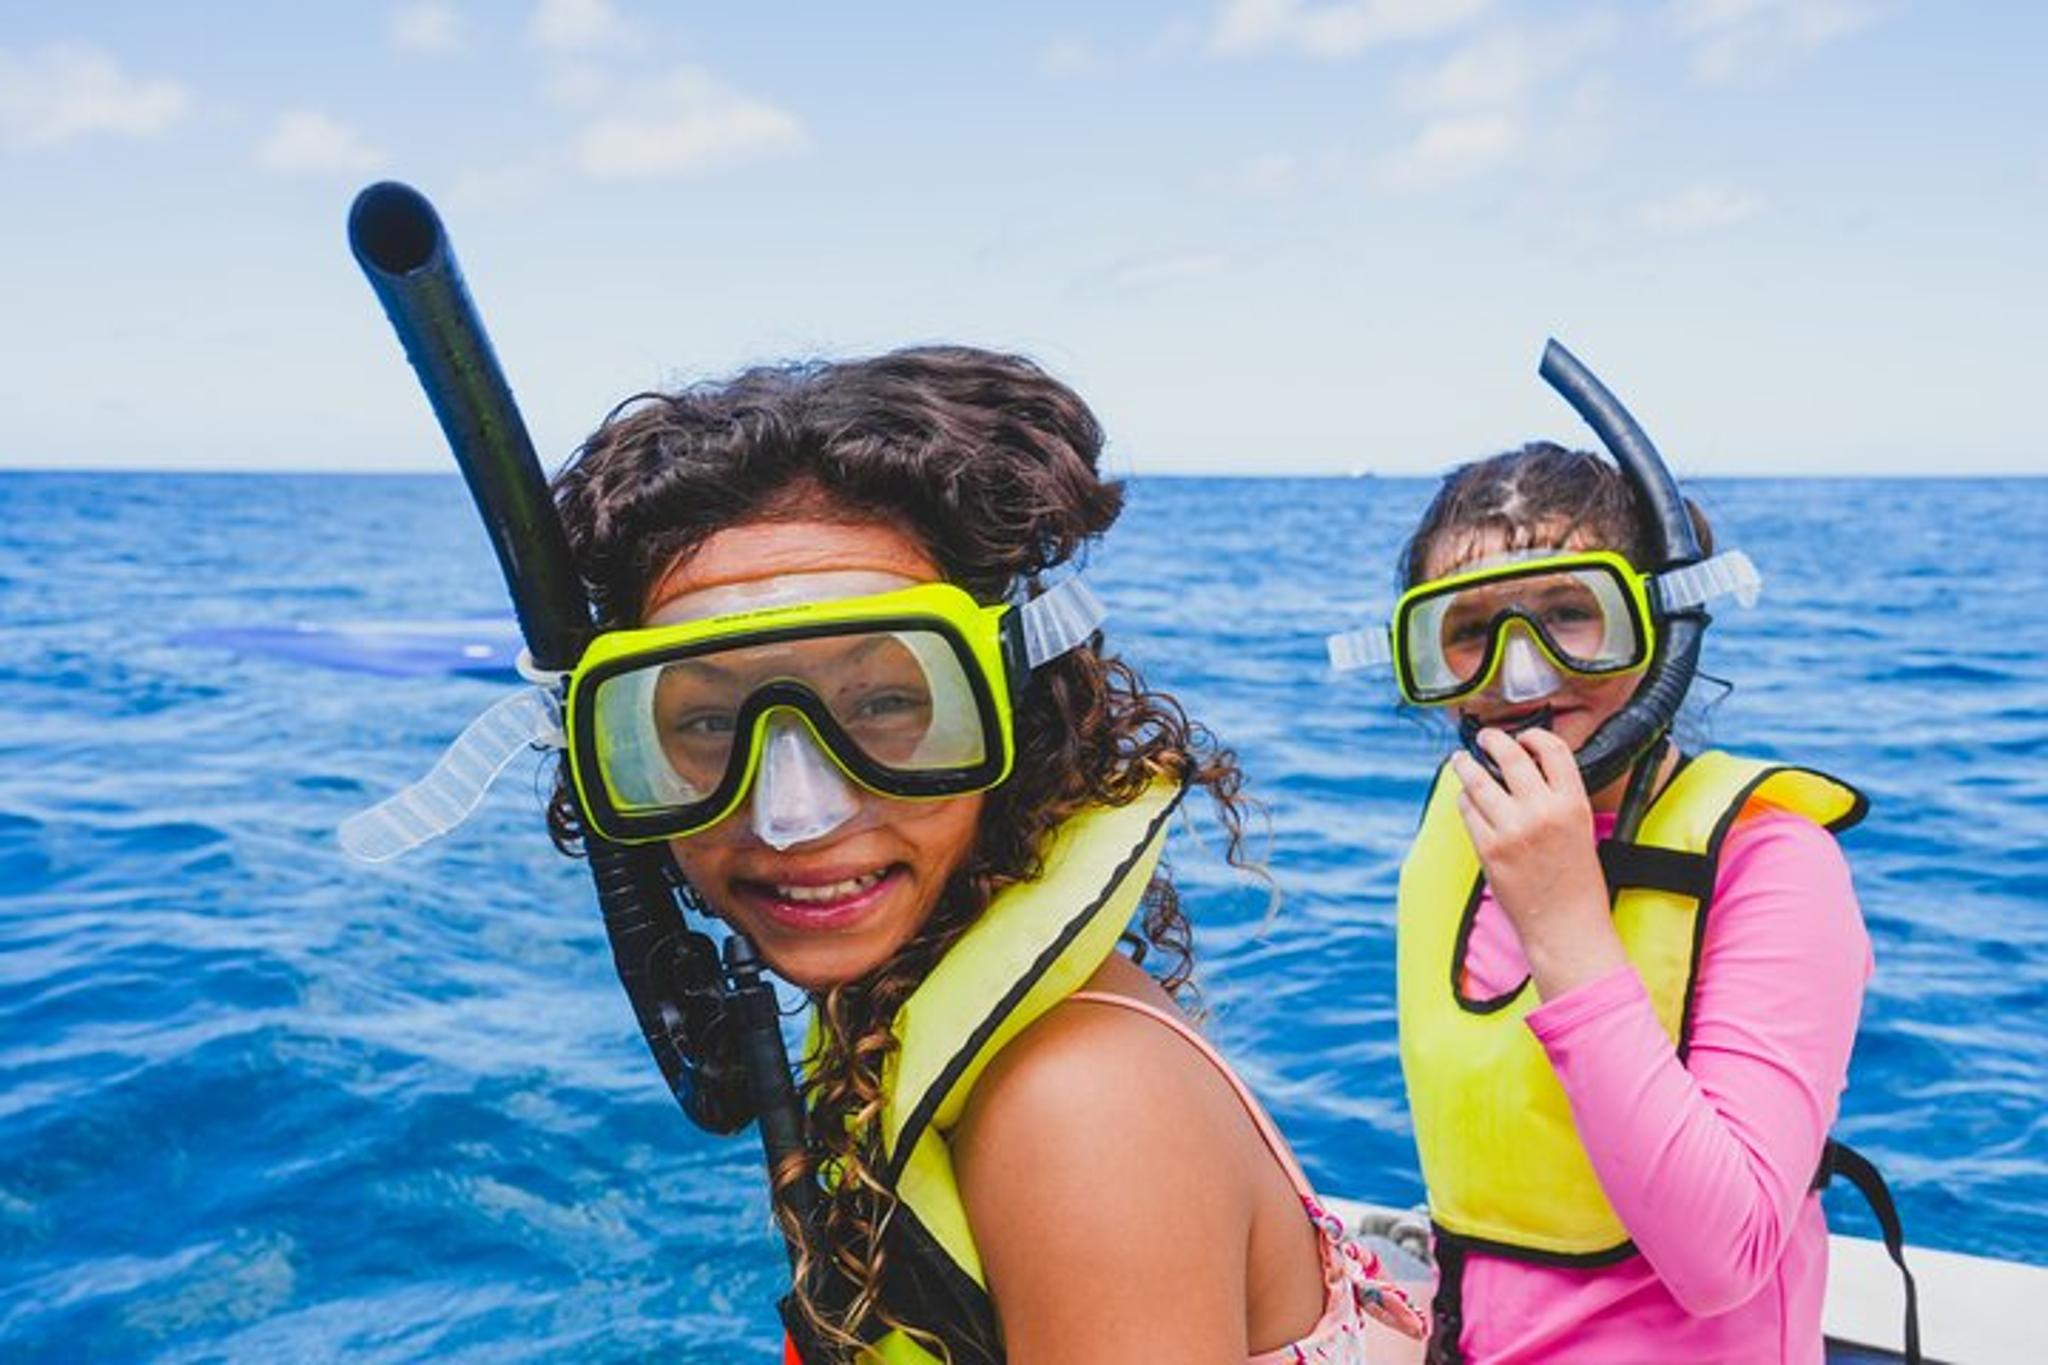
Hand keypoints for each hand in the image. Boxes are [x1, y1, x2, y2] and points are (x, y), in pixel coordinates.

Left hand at [1449, 727, 1625, 1000]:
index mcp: (1573, 803)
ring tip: (1460, 760)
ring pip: (1478, 780)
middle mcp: (1543, 811)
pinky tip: (1466, 799)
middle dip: (1492, 740)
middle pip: (1510, 755)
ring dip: (1466, 765)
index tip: (1523, 736)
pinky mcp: (1488, 848)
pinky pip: (1467, 810)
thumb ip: (1558, 796)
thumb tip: (1526, 766)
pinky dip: (1464, 800)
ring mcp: (1512, 829)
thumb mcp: (1582, 827)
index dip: (1534, 736)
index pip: (1553, 749)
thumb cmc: (1576, 878)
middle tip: (1483, 737)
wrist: (1566, 924)